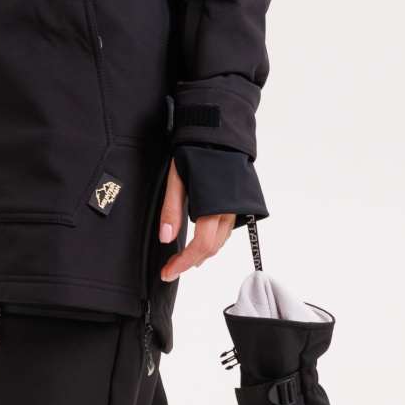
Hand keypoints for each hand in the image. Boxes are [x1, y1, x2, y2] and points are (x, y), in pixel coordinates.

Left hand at [157, 157, 233, 281]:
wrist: (220, 132)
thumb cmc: (196, 151)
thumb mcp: (177, 178)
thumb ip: (172, 209)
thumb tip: (165, 238)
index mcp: (214, 207)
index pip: (200, 246)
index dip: (184, 262)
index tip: (168, 272)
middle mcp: (229, 211)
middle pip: (212, 248)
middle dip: (191, 262)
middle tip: (171, 268)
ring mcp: (236, 208)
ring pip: (221, 241)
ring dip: (203, 253)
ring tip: (185, 259)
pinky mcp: (239, 203)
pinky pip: (227, 230)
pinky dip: (213, 240)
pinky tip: (202, 240)